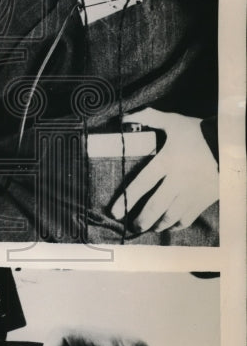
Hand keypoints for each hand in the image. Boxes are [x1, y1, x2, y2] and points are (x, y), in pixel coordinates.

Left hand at [109, 108, 218, 232]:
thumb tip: (124, 117)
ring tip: (147, 227)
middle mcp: (178, 180)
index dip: (126, 200)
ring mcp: (192, 192)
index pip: (142, 184)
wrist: (230, 143)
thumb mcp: (173, 121)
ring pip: (171, 216)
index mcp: (167, 161)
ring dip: (156, 225)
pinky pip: (187, 218)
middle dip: (140, 220)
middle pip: (155, 206)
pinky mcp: (204, 199)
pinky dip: (176, 225)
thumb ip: (148, 117)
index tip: (114, 212)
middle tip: (132, 226)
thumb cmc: (199, 132)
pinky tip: (168, 225)